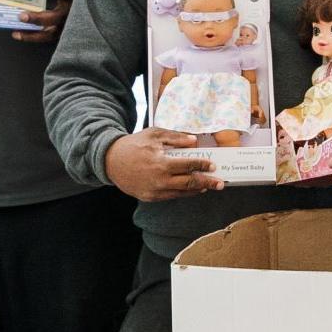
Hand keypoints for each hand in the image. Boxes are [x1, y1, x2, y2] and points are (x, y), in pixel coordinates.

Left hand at [13, 0, 75, 45]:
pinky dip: (33, 37)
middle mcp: (72, 11)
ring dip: (31, 34)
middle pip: (53, 17)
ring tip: (16, 32)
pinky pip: (48, 37)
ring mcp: (69, 24)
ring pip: (50, 33)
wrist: (97, 4)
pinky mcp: (65, 33)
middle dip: (36, 18)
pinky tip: (19, 34)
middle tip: (21, 16)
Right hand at [103, 128, 220, 201]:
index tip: (213, 165)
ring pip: (181, 193)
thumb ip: (176, 137)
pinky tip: (190, 189)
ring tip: (207, 187)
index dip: (202, 165)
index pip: (188, 165)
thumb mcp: (154, 134)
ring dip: (196, 190)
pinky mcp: (149, 197)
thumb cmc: (134, 145)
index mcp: (161, 163)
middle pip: (189, 183)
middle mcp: (159, 180)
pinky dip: (182, 193)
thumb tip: (194, 140)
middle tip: (220, 183)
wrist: (111, 160)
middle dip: (207, 183)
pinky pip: (170, 196)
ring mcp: (154, 191)